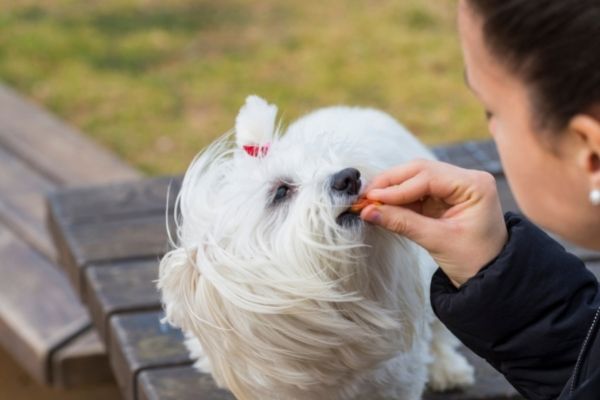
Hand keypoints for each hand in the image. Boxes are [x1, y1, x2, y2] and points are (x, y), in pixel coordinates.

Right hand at [361, 159, 507, 286]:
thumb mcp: (438, 241)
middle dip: (390, 183)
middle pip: (420, 170)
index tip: (371, 198)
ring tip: (369, 202)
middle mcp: (466, 178)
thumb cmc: (474, 260)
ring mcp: (454, 186)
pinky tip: (381, 206)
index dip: (397, 187)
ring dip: (391, 190)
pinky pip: (415, 191)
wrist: (490, 276)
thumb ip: (402, 223)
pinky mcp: (443, 197)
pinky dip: (397, 198)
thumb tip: (368, 211)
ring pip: (414, 178)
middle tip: (365, 197)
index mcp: (474, 185)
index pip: (428, 176)